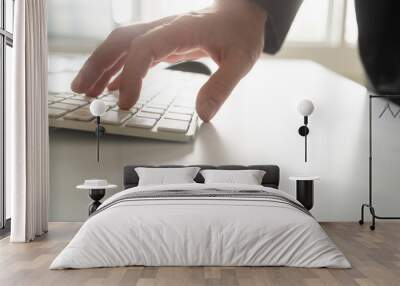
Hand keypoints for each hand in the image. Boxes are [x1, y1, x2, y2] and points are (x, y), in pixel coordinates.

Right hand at [71, 0, 265, 121]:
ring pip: (122, 45)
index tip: (126, 103)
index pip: (144, 47)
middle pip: (121, 40)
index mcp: (182, 29)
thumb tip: (203, 114)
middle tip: (81, 91)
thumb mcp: (241, 60)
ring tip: (85, 91)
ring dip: (101, 66)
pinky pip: (133, 54)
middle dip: (98, 65)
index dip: (130, 75)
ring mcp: (161, 34)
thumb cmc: (241, 31)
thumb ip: (222, 86)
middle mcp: (165, 28)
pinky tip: (109, 87)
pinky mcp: (162, 43)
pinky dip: (118, 70)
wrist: (241, 12)